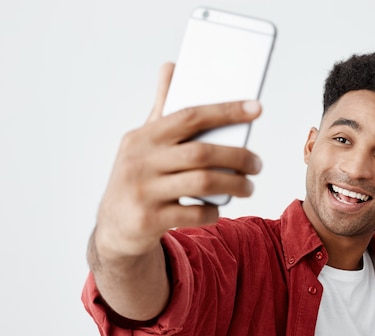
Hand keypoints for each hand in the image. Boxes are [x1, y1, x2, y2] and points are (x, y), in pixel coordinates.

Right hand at [95, 63, 263, 258]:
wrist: (114, 228)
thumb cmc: (140, 176)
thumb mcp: (144, 143)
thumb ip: (162, 109)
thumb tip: (171, 66)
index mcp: (143, 137)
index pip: (190, 116)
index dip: (226, 110)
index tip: (257, 107)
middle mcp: (140, 161)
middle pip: (202, 152)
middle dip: (238, 157)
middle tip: (257, 164)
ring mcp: (142, 192)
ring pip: (203, 182)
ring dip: (234, 184)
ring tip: (248, 186)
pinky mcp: (148, 220)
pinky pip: (194, 212)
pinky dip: (213, 211)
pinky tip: (218, 208)